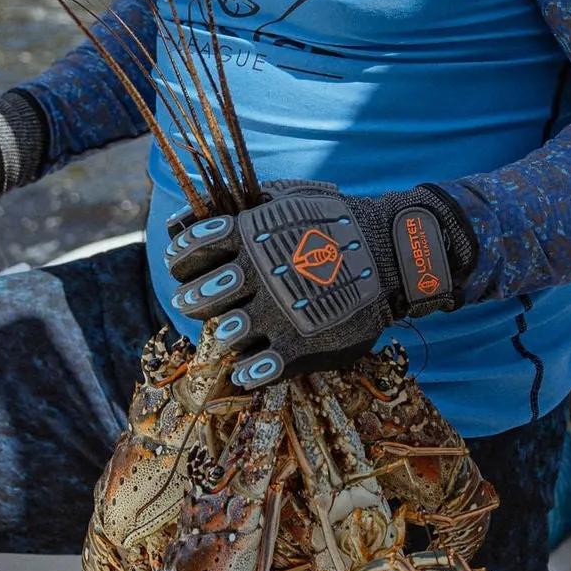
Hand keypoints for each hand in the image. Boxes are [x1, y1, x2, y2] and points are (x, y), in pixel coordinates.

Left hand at [164, 178, 474, 386]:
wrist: (390, 254)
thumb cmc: (332, 222)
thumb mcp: (284, 199)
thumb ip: (233, 208)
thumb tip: (181, 218)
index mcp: (249, 235)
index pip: (192, 249)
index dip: (180, 259)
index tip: (182, 266)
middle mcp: (257, 274)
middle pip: (199, 296)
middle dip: (193, 299)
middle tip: (196, 302)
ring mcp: (277, 313)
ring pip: (226, 332)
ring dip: (225, 331)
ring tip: (235, 328)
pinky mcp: (299, 346)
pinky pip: (258, 369)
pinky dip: (248, 371)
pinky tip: (248, 367)